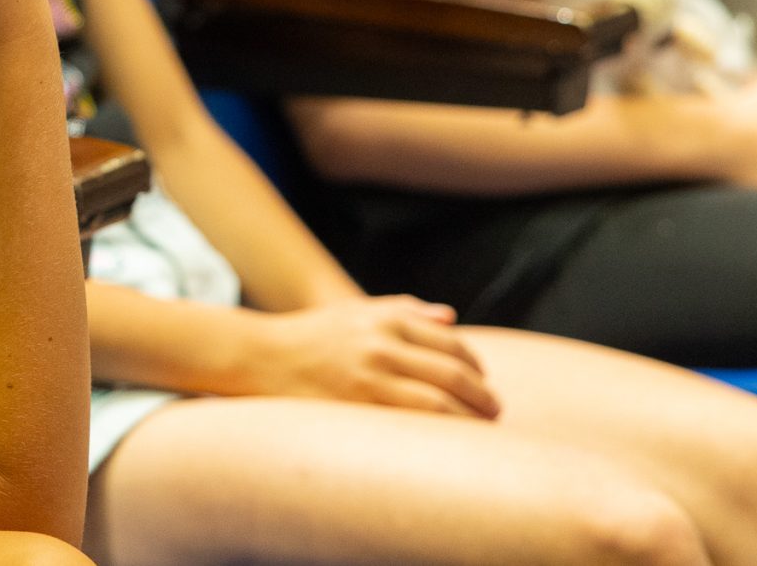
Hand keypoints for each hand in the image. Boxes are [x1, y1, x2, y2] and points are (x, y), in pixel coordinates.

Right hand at [238, 296, 499, 418]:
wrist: (261, 356)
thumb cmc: (313, 335)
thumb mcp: (358, 311)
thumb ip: (405, 311)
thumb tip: (451, 319)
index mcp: (387, 320)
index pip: (453, 346)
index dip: (478, 369)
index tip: (484, 386)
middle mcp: (382, 345)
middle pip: (454, 375)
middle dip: (483, 399)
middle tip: (494, 414)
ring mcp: (369, 379)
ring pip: (439, 404)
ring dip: (468, 421)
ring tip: (477, 432)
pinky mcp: (356, 408)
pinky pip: (410, 425)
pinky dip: (436, 435)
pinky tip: (446, 445)